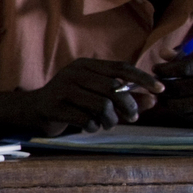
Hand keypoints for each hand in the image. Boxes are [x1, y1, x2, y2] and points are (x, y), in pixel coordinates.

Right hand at [25, 59, 160, 134]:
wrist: (32, 109)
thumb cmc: (70, 101)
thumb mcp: (97, 95)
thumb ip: (124, 97)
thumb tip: (153, 101)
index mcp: (85, 65)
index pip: (120, 68)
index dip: (143, 78)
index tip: (160, 89)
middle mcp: (73, 73)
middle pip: (113, 88)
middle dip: (128, 106)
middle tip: (133, 117)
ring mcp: (62, 89)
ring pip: (101, 105)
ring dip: (110, 119)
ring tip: (108, 124)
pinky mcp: (54, 106)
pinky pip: (86, 119)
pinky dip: (93, 127)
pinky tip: (90, 127)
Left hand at [148, 44, 192, 128]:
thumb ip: (187, 50)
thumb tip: (164, 54)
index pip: (186, 68)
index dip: (166, 70)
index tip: (156, 69)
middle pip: (183, 87)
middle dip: (164, 87)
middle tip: (155, 85)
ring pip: (187, 105)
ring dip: (169, 102)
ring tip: (162, 96)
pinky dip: (181, 111)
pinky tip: (176, 103)